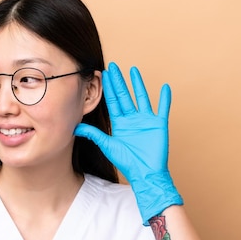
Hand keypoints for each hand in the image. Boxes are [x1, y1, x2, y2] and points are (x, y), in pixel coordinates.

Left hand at [74, 62, 182, 223]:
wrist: (145, 174)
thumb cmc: (127, 162)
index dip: (108, 88)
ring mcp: (146, 120)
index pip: (113, 101)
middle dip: (119, 81)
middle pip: (125, 96)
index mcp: (120, 123)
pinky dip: (165, 98)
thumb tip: (75, 126)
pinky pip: (163, 108)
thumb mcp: (107, 145)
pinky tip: (165, 87)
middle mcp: (132, 119)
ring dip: (138, 84)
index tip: (103, 74)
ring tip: (134, 70)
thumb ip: (93, 134)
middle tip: (113, 66)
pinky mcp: (159, 124)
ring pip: (142, 98)